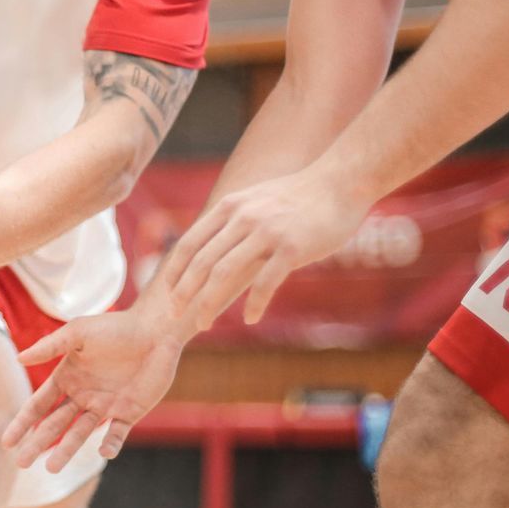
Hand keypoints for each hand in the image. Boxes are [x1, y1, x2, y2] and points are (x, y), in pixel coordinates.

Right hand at [3, 308, 185, 472]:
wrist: (154, 331)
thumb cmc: (115, 328)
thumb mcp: (78, 333)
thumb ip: (49, 346)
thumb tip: (18, 358)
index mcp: (67, 378)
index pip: (39, 405)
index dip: (23, 423)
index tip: (7, 442)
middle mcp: (82, 396)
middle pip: (54, 424)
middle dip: (37, 443)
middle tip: (21, 463)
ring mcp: (105, 406)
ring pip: (80, 433)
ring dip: (66, 450)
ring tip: (51, 468)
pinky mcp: (129, 413)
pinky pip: (117, 434)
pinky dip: (110, 444)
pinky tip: (104, 452)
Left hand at [165, 163, 373, 329]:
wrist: (341, 182)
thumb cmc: (300, 196)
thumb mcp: (257, 200)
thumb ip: (234, 220)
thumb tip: (214, 246)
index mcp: (230, 207)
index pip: (190, 242)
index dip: (174, 270)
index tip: (167, 292)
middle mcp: (243, 218)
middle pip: (201, 261)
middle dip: (184, 292)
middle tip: (174, 315)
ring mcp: (267, 231)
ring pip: (225, 273)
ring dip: (208, 303)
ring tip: (202, 324)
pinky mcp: (292, 247)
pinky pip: (266, 281)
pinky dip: (255, 303)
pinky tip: (250, 319)